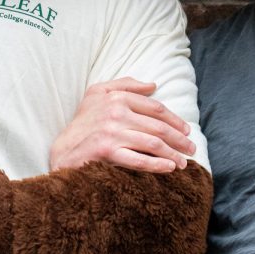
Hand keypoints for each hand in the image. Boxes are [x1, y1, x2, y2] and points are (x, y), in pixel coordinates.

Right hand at [50, 78, 195, 173]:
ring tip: (183, 163)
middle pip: (158, 127)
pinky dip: (157, 164)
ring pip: (152, 143)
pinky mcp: (107, 151)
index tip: (186, 130)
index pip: (155, 109)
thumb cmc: (83, 121)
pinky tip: (169, 168)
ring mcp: (111, 133)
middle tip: (191, 149)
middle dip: (179, 139)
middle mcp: (115, 113)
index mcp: (117, 97)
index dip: (175, 120)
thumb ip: (125, 85)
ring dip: (172, 154)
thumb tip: (153, 85)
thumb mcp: (98, 93)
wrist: (62, 149)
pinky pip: (138, 159)